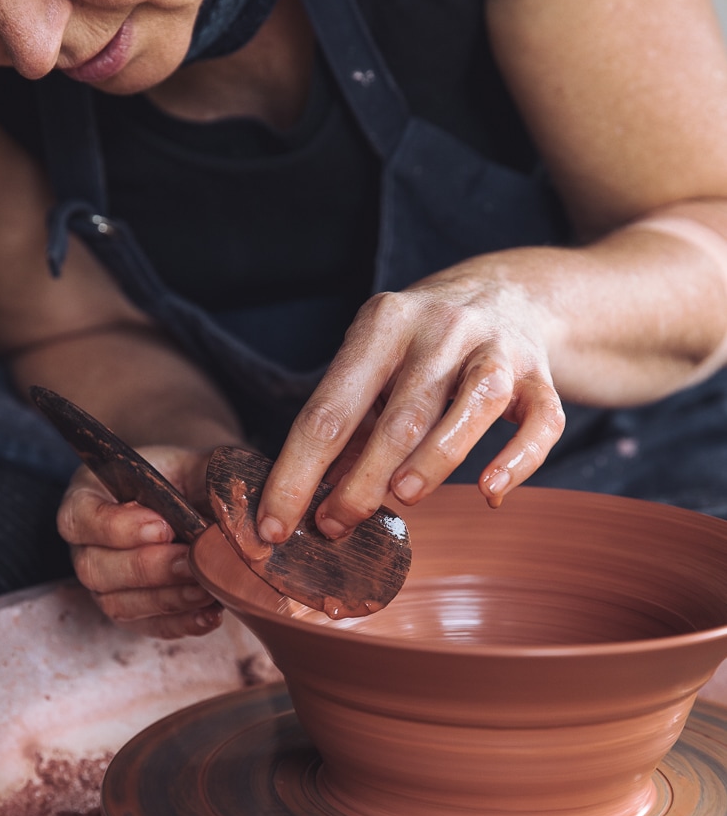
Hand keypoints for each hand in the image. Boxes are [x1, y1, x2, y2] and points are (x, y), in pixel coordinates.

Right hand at [57, 444, 222, 639]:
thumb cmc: (191, 480)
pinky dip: (179, 624)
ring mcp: (106, 583)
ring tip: (205, 589)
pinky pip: (147, 626)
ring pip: (118, 603)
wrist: (202, 508)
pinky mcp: (132, 612)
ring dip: (165, 599)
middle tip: (189, 560)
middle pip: (95, 568)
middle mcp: (88, 545)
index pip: (80, 518)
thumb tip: (238, 510)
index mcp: (90, 496)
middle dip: (147, 568)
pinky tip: (210, 614)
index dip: (117, 528)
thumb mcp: (199, 465)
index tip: (162, 527)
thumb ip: (212, 476)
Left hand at [257, 265, 566, 540]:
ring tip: (404, 497)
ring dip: (436, 459)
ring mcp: (497, 349)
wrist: (510, 291)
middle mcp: (441, 329)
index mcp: (383, 323)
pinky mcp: (540, 375)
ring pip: (473, 406)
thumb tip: (311, 504)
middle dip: (363, 479)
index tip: (274, 524)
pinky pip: (541, 421)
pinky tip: (490, 492)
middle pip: (400, 415)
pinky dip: (518, 460)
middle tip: (336, 525)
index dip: (298, 472)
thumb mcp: (374, 362)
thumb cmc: (421, 344)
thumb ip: (347, 426)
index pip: (329, 408)